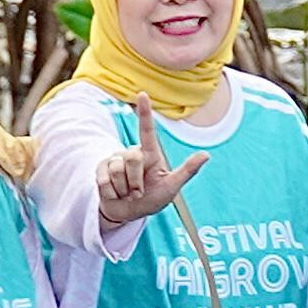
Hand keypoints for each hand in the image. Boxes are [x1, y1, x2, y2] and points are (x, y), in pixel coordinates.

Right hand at [94, 112, 206, 228]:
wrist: (129, 213)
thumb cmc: (153, 199)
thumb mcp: (171, 188)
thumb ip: (187, 171)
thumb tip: (206, 154)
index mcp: (150, 154)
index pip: (147, 130)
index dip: (145, 112)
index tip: (142, 94)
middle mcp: (131, 153)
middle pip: (132, 158)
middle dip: (136, 181)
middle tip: (139, 193)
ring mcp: (114, 160)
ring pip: (117, 169)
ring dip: (124, 189)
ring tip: (127, 193)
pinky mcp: (101, 169)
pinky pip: (104, 180)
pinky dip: (112, 193)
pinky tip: (115, 194)